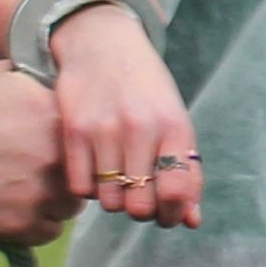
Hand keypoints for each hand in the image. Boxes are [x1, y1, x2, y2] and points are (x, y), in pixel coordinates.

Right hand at [0, 63, 78, 246]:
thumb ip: (26, 80)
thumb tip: (39, 78)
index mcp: (52, 113)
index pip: (79, 131)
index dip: (62, 138)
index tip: (46, 142)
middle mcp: (57, 153)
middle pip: (79, 168)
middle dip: (59, 170)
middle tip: (32, 169)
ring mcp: (46, 192)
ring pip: (69, 203)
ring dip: (52, 200)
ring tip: (23, 192)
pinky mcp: (29, 225)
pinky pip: (50, 230)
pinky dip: (35, 224)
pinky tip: (14, 211)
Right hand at [37, 3, 200, 227]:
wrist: (103, 45)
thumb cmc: (146, 91)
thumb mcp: (175, 122)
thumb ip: (187, 173)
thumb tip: (191, 221)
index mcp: (174, 126)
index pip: (177, 190)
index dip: (173, 214)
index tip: (169, 213)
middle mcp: (141, 128)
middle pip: (139, 206)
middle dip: (142, 210)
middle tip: (139, 195)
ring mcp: (105, 129)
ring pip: (108, 201)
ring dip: (114, 198)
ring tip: (117, 177)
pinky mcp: (73, 130)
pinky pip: (80, 187)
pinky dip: (88, 187)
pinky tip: (95, 169)